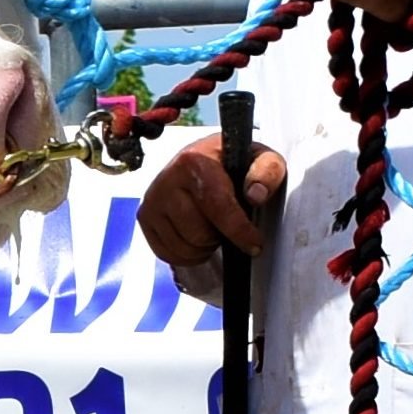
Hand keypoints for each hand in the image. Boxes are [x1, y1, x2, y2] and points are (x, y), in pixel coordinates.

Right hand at [139, 130, 283, 303]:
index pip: (217, 206)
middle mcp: (166, 180)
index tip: (255, 245)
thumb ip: (268, 172)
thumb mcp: (260, 159)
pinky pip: (168, 254)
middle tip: (227, 224)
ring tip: (211, 227)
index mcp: (194, 162)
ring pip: (184, 248)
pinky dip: (187, 254)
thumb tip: (256, 194)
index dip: (239, 231)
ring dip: (205, 246)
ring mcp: (152, 200)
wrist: (200, 161)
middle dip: (220, 236)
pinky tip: (196, 237)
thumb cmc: (231, 164)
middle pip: (199, 234)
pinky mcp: (145, 217)